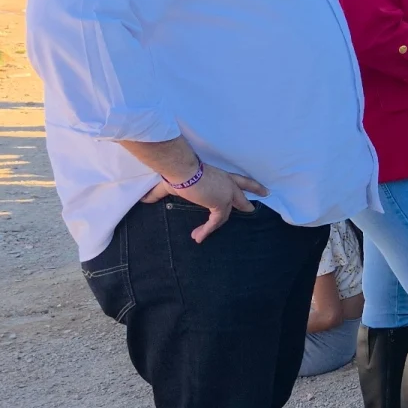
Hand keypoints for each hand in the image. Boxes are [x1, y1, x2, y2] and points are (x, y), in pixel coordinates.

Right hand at [141, 163, 267, 242]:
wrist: (182, 170)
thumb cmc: (178, 172)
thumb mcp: (172, 183)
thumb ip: (159, 193)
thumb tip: (144, 199)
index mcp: (221, 176)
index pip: (240, 181)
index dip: (252, 186)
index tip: (263, 191)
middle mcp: (228, 184)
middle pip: (243, 193)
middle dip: (249, 201)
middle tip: (255, 206)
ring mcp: (227, 194)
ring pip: (227, 213)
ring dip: (213, 225)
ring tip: (200, 234)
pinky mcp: (221, 204)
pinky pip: (217, 221)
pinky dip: (207, 230)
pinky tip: (198, 237)